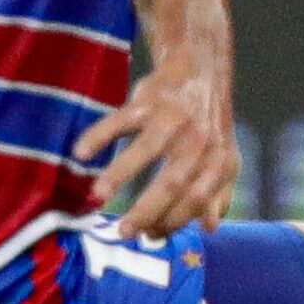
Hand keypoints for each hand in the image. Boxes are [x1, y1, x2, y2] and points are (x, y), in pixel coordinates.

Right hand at [73, 61, 237, 238]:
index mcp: (218, 161)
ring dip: (119, 175)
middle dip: (147, 210)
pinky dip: (99, 135)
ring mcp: (172, 119)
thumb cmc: (209, 123)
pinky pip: (121, 119)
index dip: (174, 220)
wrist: (201, 69)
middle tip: (124, 231)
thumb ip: (218, 193)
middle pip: (173, 183)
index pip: (196, 199)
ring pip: (146, 151)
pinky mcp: (148, 100)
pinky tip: (80, 153)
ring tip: (97, 197)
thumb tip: (209, 227)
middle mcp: (198, 141)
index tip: (150, 235)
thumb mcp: (224, 159)